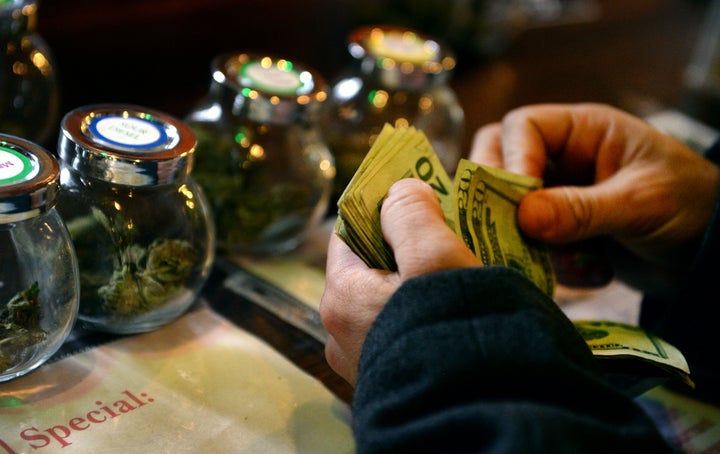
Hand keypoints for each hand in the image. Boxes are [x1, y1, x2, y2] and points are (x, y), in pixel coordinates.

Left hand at [320, 178, 480, 384]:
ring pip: (387, 300)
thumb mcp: (435, 255)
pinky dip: (421, 313)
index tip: (416, 196)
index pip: (349, 231)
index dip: (382, 208)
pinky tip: (452, 310)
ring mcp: (363, 360)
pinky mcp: (388, 379)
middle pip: (369, 267)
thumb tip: (400, 191)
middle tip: (445, 232)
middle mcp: (340, 332)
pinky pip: (399, 330)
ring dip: (416, 281)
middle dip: (405, 246)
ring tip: (456, 271)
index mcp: (341, 297)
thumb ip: (411, 213)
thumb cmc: (451, 328)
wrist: (475, 411)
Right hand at [471, 103, 719, 293]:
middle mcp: (563, 159)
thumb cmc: (693, 205)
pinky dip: (551, 262)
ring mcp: (558, 196)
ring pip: (509, 207)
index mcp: (583, 132)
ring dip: (526, 238)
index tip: (518, 203)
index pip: (521, 128)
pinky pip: (531, 242)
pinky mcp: (561, 232)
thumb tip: (523, 218)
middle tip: (511, 231)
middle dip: (500, 198)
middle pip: (500, 162)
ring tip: (557, 260)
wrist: (715, 252)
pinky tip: (591, 271)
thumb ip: (582, 210)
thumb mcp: (641, 203)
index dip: (510, 160)